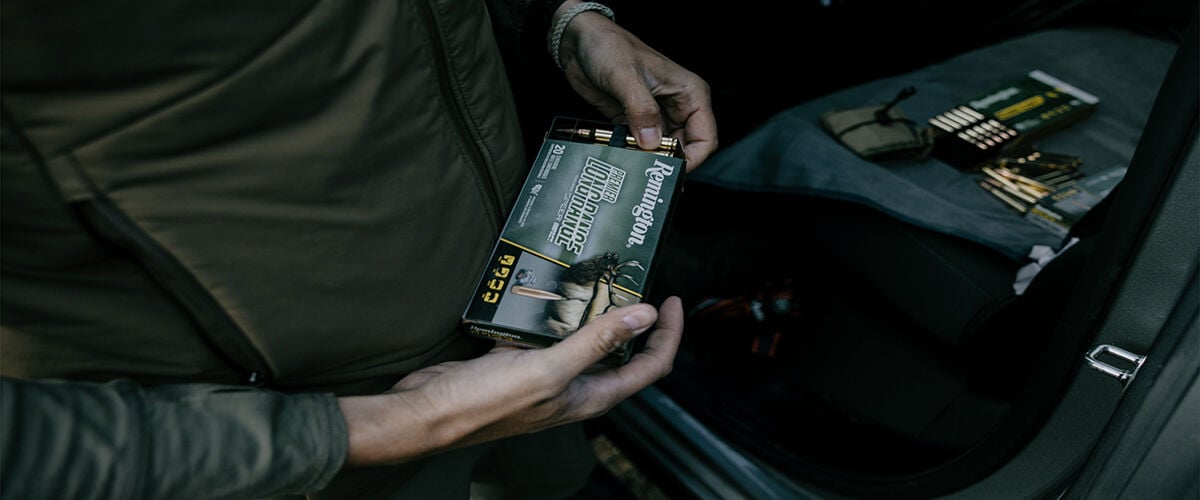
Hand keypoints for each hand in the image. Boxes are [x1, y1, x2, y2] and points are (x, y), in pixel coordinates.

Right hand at [337, 296, 683, 465]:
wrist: (430, 413)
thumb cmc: (487, 403)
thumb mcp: (549, 370)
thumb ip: (598, 341)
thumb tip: (646, 315)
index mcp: (592, 395)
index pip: (650, 366)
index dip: (668, 334)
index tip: (671, 299)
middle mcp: (576, 387)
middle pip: (622, 352)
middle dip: (634, 317)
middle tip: (633, 279)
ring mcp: (549, 374)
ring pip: (584, 339)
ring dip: (593, 310)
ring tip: (597, 276)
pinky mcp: (522, 361)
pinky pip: (550, 334)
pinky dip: (555, 312)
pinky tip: (550, 289)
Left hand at [554, 2, 717, 169]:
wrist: (581, 41)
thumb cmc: (608, 46)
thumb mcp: (625, 76)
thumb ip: (641, 110)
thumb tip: (652, 142)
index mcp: (689, 93)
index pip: (705, 137)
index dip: (693, 159)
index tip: (670, 170)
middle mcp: (677, 106)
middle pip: (685, 149)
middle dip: (667, 162)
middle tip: (647, 172)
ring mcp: (656, 116)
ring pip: (662, 150)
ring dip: (648, 160)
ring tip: (633, 165)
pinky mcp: (635, 122)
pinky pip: (640, 147)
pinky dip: (633, 155)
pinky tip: (622, 157)